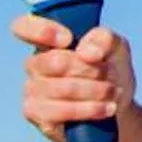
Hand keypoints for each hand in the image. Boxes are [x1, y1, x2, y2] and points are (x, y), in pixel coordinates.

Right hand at [14, 15, 135, 141]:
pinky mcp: (36, 115)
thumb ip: (104, 39)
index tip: (69, 39)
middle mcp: (35, 64)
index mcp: (48, 41)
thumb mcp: (117, 47)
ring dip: (95, 91)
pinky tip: (105, 109)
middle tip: (109, 73)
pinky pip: (60, 112)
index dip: (42, 30)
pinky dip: (89, 109)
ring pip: (62, 88)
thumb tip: (86, 53)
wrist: (117, 105)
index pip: (24, 26)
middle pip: (56, 61)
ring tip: (112, 92)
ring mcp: (32, 90)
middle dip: (91, 69)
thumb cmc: (110, 69)